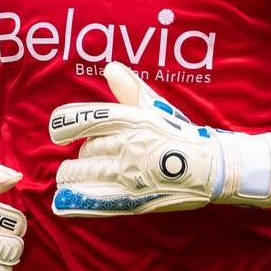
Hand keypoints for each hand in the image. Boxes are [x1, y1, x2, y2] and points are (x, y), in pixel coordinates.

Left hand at [49, 62, 270, 216]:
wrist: (213, 168)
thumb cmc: (182, 135)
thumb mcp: (157, 109)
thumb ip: (131, 90)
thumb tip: (110, 68)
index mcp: (132, 121)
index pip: (84, 119)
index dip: (64, 125)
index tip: (57, 132)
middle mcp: (128, 146)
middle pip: (84, 150)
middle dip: (79, 157)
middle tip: (85, 160)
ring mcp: (129, 174)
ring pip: (84, 174)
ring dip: (73, 177)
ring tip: (72, 178)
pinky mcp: (132, 199)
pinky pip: (93, 201)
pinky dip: (74, 202)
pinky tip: (62, 202)